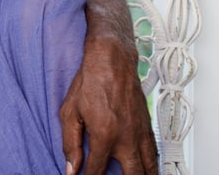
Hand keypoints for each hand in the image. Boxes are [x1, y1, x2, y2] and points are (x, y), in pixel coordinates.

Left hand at [60, 36, 158, 174]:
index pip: (96, 170)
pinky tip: (148, 169)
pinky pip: (154, 153)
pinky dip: (152, 165)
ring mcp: (139, 133)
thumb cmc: (90, 82)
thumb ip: (70, 143)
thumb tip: (70, 167)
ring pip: (149, 168)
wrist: (111, 61)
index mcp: (104, 135)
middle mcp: (126, 137)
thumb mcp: (70, 112)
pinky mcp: (147, 127)